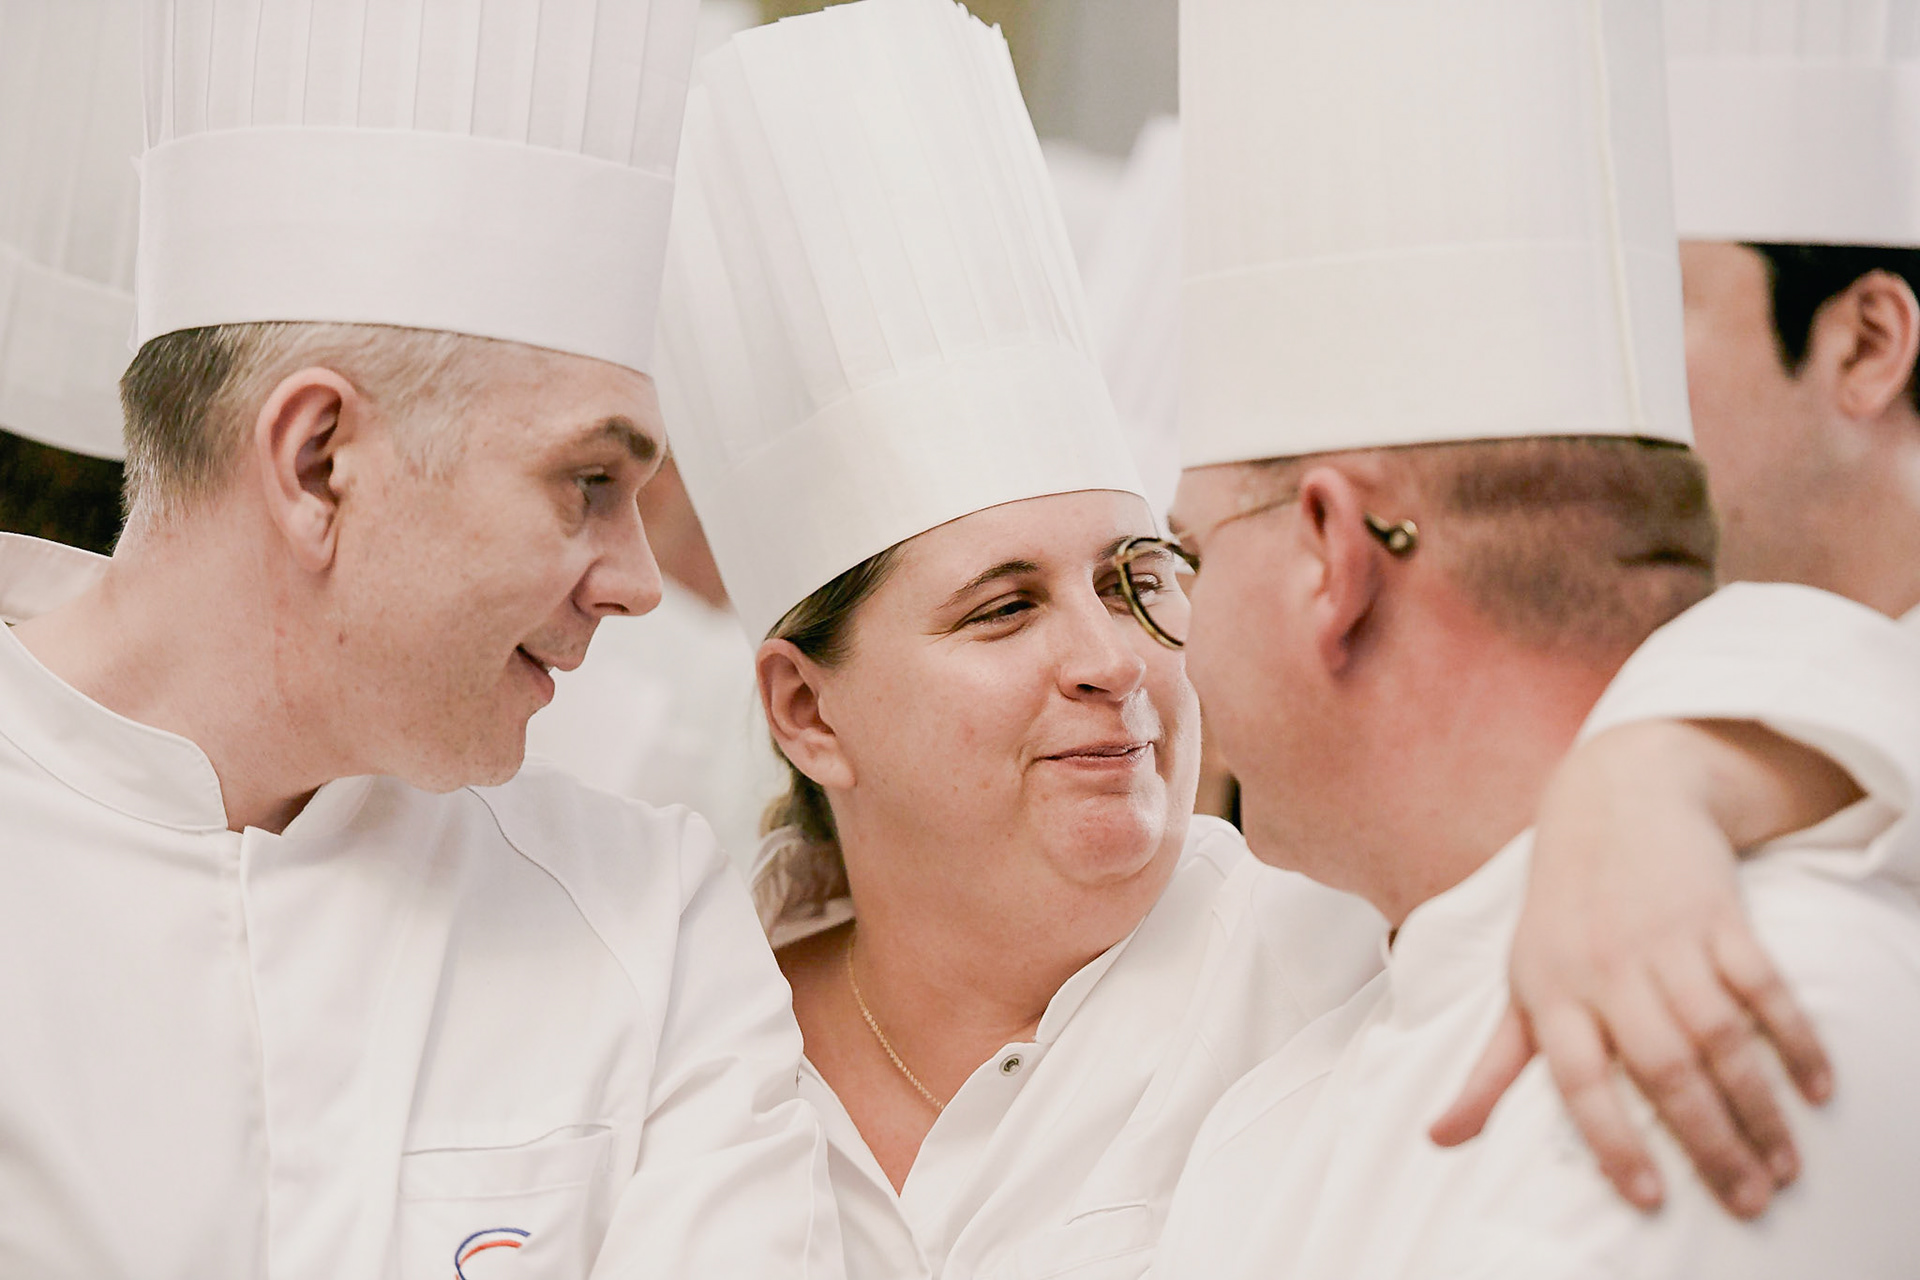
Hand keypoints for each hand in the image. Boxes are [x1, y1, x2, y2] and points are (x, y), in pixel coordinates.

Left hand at [1430, 720, 1857, 1218]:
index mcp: (1550, 991)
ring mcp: (1664, 939)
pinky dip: (1795, 1038)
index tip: (1649, 1199)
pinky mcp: (1718, 914)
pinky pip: (1765, 986)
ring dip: (1759, 1106)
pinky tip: (1818, 1089)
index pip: (1577, 1079)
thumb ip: (1491, 1066)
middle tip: (1749, 1202)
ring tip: (1784, 1165)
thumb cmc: (1561, 909)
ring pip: (1719, 1036)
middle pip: (1662, 1069)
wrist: (1612, 797)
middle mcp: (1604, 968)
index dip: (1611, 1141)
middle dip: (1710, 1144)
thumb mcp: (1520, 981)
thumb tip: (1438, 1138)